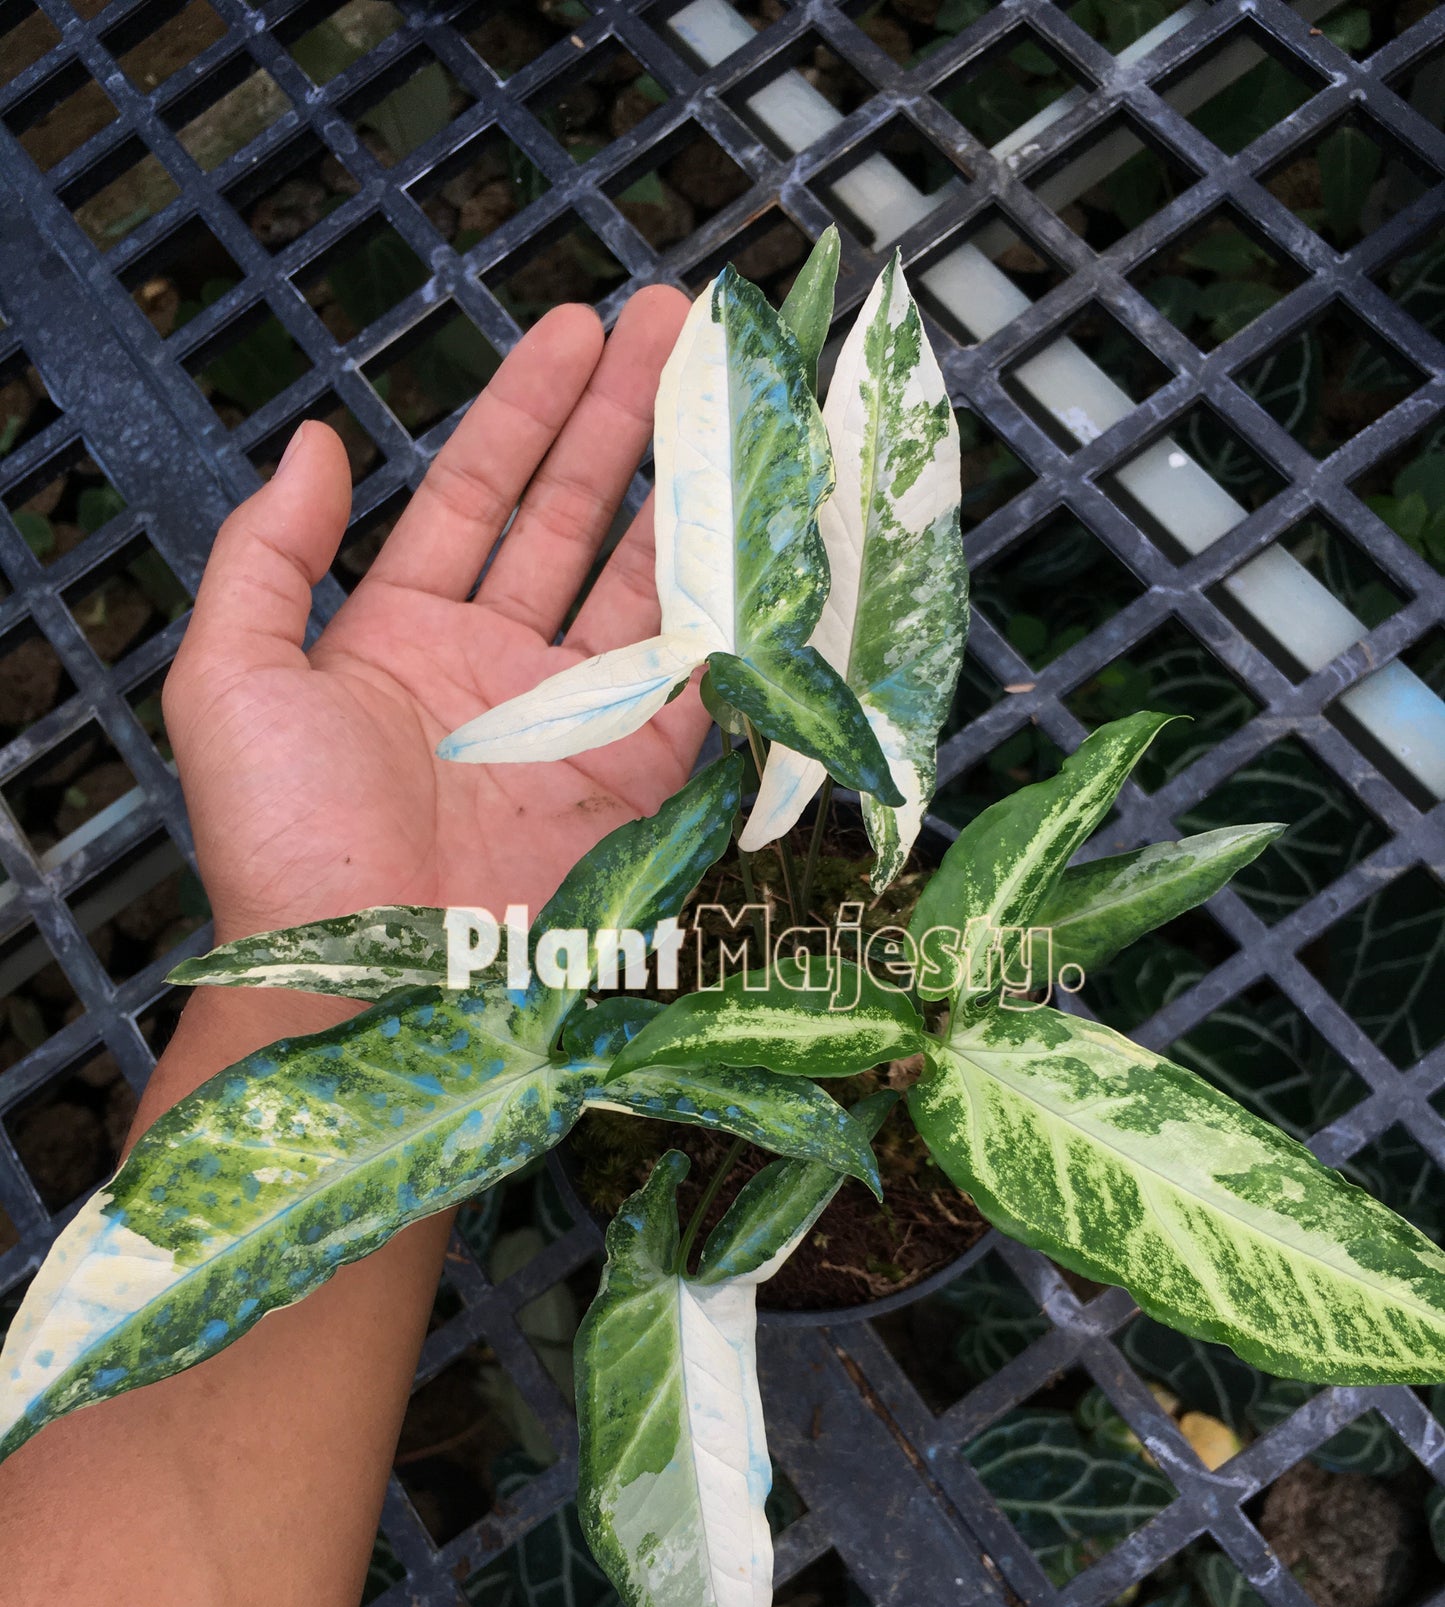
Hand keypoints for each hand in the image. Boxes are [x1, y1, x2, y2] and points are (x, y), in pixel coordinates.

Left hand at [165, 286, 704, 943]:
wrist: (362, 978)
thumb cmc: (286, 840)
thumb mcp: (232, 678)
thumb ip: (267, 554)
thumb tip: (316, 442)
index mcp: (400, 638)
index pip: (476, 496)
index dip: (524, 410)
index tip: (576, 328)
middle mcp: (495, 671)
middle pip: (571, 518)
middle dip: (620, 418)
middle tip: (675, 323)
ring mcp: (572, 723)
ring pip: (641, 580)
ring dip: (684, 487)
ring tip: (729, 390)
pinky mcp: (636, 781)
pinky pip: (693, 677)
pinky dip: (730, 605)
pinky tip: (757, 524)